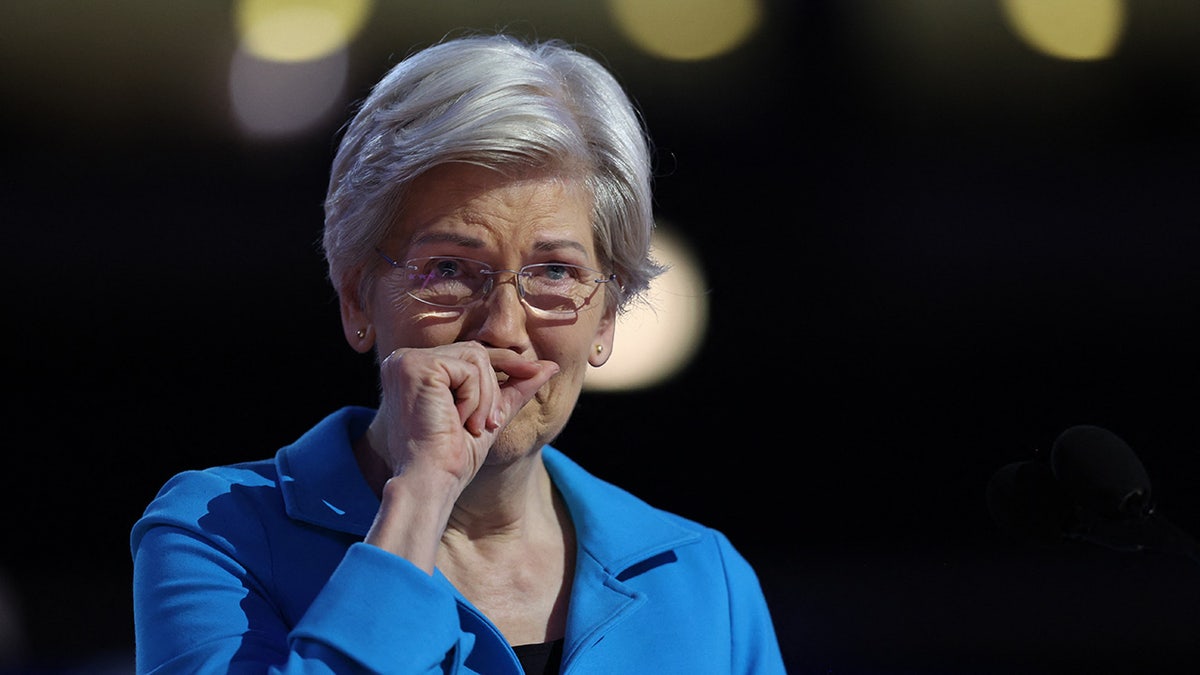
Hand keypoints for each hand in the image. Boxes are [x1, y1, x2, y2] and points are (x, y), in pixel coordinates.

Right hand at [376, 341, 557, 483]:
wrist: (430, 482)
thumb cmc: (451, 458)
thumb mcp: (489, 415)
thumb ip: (515, 387)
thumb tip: (551, 366)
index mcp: (415, 369)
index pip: (469, 353)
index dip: (505, 364)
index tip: (537, 372)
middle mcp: (403, 359)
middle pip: (475, 351)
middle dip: (493, 388)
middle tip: (490, 423)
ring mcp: (406, 361)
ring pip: (476, 357)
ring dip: (485, 397)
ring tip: (473, 426)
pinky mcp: (416, 367)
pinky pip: (469, 369)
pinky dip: (475, 399)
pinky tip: (459, 421)